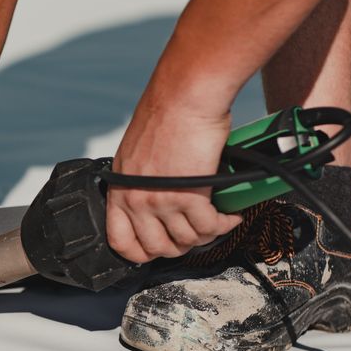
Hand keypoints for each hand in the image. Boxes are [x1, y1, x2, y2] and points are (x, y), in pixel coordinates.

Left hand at [106, 101, 242, 263]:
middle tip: (196, 234)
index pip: (120, 241)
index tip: (159, 248)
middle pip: (157, 248)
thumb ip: (142, 180)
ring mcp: (160, 201)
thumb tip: (157, 198)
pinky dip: (224, 224)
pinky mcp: (189, 196)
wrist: (184, 96)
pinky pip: (208, 226)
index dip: (141, 253)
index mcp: (120, 190)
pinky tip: (230, 215)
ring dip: (206, 234)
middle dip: (181, 246)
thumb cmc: (166, 114)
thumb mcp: (138, 153)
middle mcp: (136, 200)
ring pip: (186, 239)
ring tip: (218, 221)